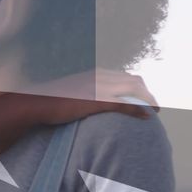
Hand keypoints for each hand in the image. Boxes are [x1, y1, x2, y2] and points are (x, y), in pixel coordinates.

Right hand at [27, 68, 158, 123]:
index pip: (126, 77)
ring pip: (134, 90)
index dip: (139, 88)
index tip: (144, 100)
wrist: (36, 103)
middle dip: (147, 94)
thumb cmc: (50, 102)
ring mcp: (98, 87)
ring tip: (155, 112)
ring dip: (148, 101)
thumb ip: (85, 94)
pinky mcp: (96, 100)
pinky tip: (147, 117)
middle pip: (134, 81)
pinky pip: (125, 103)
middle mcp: (100, 77)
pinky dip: (139, 109)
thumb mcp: (72, 93)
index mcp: (95, 74)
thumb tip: (89, 104)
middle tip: (154, 107)